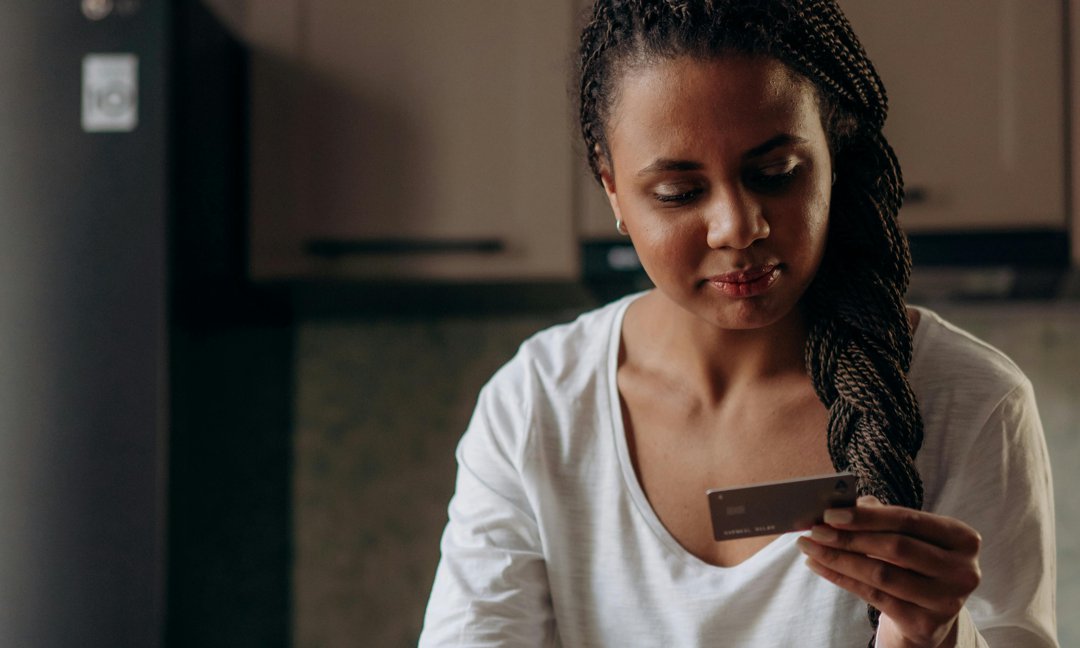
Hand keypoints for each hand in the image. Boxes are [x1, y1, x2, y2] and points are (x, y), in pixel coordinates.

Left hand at [796, 496, 981, 647]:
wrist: (929, 616)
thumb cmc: (914, 565)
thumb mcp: (908, 537)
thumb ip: (880, 516)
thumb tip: (839, 504)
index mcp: (962, 539)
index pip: (908, 520)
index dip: (866, 516)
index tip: (830, 513)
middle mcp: (963, 570)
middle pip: (895, 547)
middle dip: (848, 537)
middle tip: (814, 531)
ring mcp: (947, 601)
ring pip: (881, 573)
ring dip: (838, 558)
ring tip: (810, 547)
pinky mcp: (926, 624)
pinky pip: (873, 596)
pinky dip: (841, 578)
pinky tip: (819, 566)